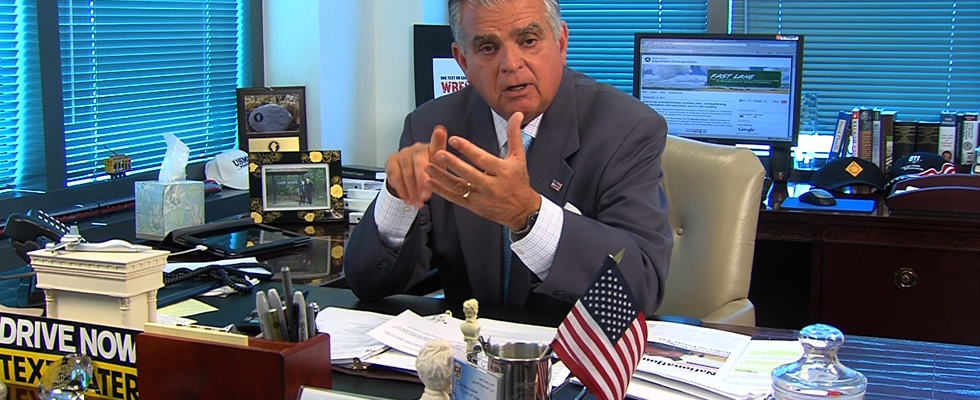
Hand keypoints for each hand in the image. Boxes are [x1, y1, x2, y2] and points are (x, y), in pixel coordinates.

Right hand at [384, 126, 447, 207]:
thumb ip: (444, 170)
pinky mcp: (392, 160)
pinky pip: (395, 176)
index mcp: (433, 150)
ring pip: (407, 172)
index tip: (440, 131)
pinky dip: (402, 190)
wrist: (410, 181)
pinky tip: (407, 199)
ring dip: (412, 190)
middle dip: (422, 181)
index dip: (438, 138)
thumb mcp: (440, 174)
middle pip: (419, 162)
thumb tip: (453, 171)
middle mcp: (418, 148)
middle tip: (426, 196)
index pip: (437, 144)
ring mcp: (404, 153)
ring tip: (418, 203)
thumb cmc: (429, 175)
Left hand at [424, 112, 541, 229]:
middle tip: (438, 153)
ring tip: (428, 167)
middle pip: (469, 174)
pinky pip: (455, 198)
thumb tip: (516, 114)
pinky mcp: (473, 206)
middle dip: (453, 163)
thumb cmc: (518, 180)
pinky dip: (442, 191)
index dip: (468, 149)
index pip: (483, 159)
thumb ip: (514, 135)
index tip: (454, 139)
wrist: (522, 210)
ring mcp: (481, 197)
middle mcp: (492, 186)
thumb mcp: (519, 157)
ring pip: (459, 187)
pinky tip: (430, 182)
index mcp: (503, 171)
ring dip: (442, 177)